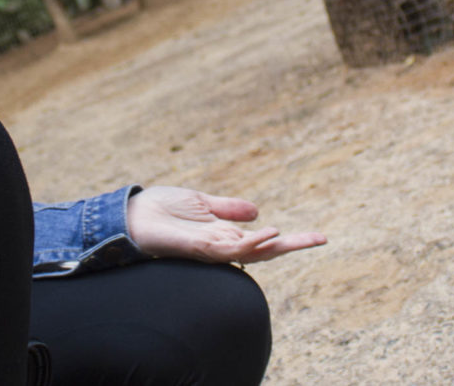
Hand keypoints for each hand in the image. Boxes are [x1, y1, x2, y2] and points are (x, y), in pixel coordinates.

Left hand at [126, 186, 326, 263]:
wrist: (131, 214)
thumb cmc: (159, 210)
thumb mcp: (201, 202)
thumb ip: (228, 209)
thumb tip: (257, 212)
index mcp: (224, 234)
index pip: (263, 241)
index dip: (289, 239)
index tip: (318, 236)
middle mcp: (222, 244)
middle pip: (265, 250)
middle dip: (294, 245)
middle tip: (322, 238)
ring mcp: (211, 247)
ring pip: (252, 252)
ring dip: (276, 245)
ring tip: (300, 237)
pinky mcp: (199, 246)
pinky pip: (229, 249)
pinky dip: (251, 242)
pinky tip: (267, 232)